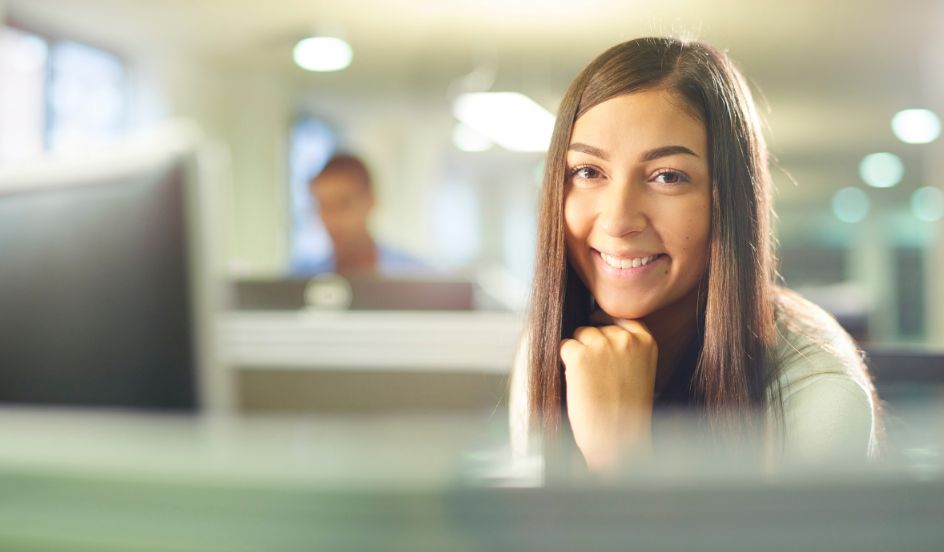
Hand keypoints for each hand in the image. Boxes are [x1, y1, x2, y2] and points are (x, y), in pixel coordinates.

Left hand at [560, 314, 657, 473]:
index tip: (601, 342)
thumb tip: (597, 325)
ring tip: (588, 382)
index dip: (606, 326)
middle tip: (596, 376)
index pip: (621, 317)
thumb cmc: (627, 413)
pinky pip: (564, 347)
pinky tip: (577, 384)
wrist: (618, 442)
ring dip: (577, 354)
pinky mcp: (579, 356)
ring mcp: (602, 345)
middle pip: (597, 327)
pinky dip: (565, 363)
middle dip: (592, 346)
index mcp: (646, 343)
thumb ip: (627, 349)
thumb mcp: (640, 372)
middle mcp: (625, 339)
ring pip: (579, 334)